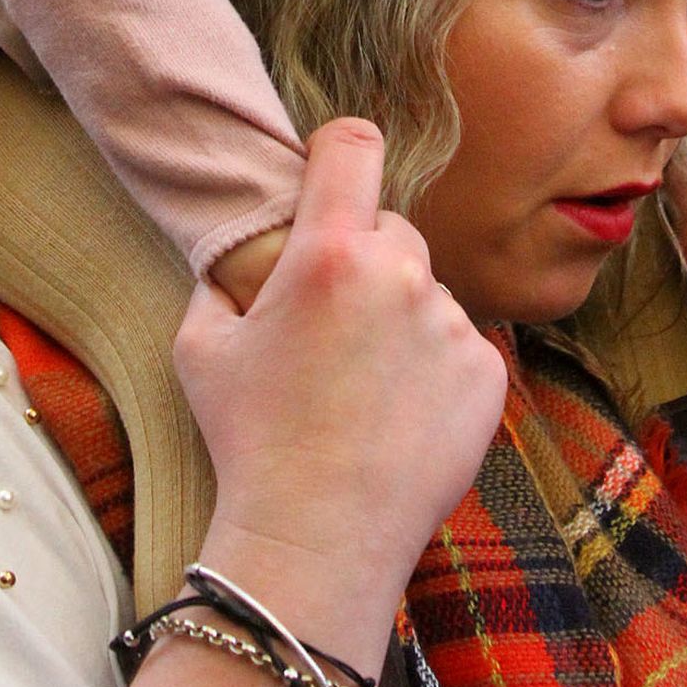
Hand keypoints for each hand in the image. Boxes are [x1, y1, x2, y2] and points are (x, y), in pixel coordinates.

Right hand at [174, 118, 507, 666]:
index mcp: (327, 252)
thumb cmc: (249, 441)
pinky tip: (398, 414)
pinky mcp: (486, 371)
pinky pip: (459, 343)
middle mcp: (397, 273)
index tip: (329, 171)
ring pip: (425, 291)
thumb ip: (220, 279)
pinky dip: (434, 367)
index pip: (352, 143)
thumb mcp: (200, 346)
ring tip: (362, 387)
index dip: (339, 148)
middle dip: (364, 258)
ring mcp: (448, 323)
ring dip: (400, 318)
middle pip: (390, 228)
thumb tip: (234, 253)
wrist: (314, 543)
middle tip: (334, 323)